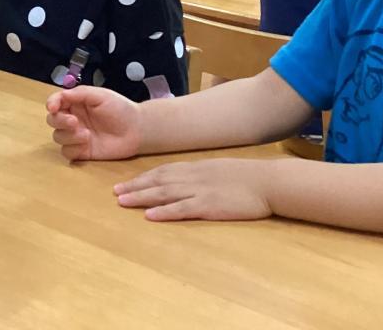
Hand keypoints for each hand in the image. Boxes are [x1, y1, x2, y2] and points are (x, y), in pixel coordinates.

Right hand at [46, 87, 144, 160]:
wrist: (137, 130)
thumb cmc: (120, 109)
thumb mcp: (100, 95)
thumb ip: (79, 94)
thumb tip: (60, 96)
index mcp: (76, 103)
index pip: (55, 102)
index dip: (51, 104)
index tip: (53, 107)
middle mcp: (73, 119)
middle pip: (53, 121)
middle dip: (60, 121)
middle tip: (75, 122)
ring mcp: (77, 136)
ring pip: (58, 137)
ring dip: (69, 136)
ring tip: (87, 135)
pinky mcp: (82, 151)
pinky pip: (67, 152)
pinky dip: (73, 149)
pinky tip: (86, 145)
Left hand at [114, 158, 274, 221]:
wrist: (268, 181)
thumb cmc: (248, 177)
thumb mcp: (219, 169)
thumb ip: (201, 174)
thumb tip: (186, 180)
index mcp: (196, 167)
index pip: (163, 171)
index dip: (142, 177)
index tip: (126, 182)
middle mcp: (193, 177)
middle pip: (158, 181)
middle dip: (135, 186)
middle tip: (115, 192)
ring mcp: (200, 191)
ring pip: (164, 193)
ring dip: (141, 197)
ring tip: (122, 202)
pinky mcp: (209, 206)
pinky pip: (182, 209)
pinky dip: (164, 212)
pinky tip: (149, 215)